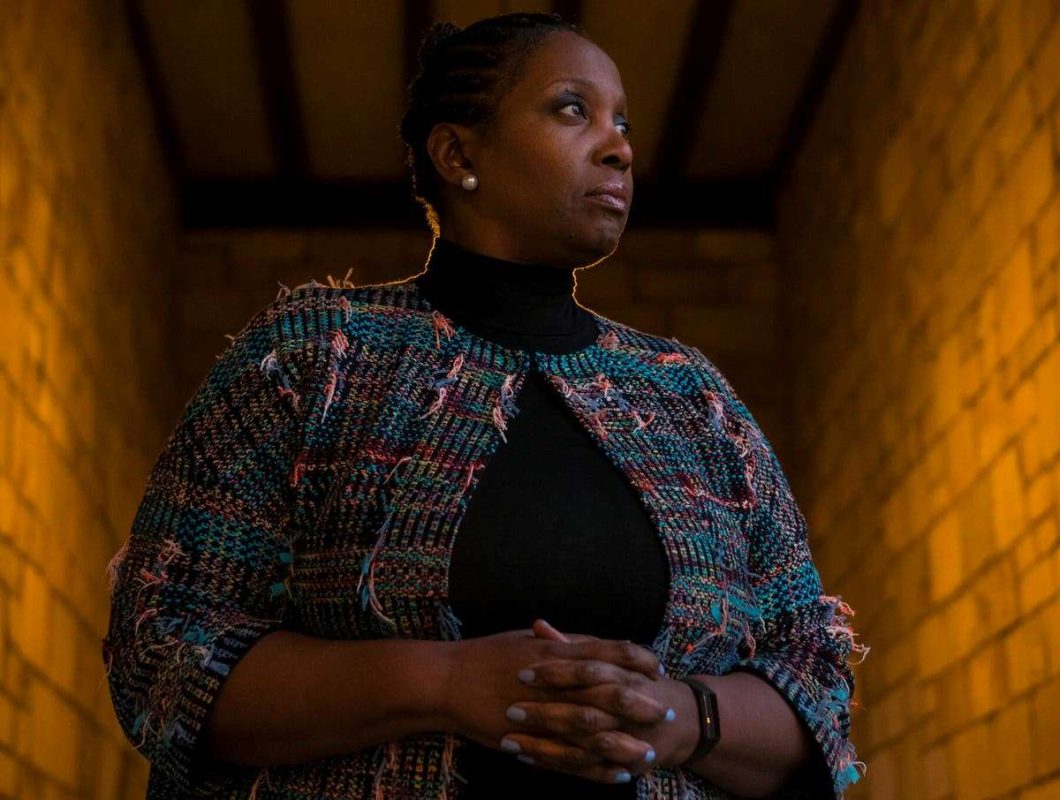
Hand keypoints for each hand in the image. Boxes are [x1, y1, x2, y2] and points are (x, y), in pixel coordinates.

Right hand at [442, 621, 666, 784]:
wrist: (448, 681)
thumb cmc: (486, 655)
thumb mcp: (526, 640)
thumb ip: (561, 643)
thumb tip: (591, 643)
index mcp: (557, 652)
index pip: (610, 652)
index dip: (637, 660)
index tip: (657, 667)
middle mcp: (555, 681)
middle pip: (610, 692)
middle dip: (642, 703)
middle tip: (668, 712)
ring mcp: (544, 712)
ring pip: (595, 731)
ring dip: (625, 742)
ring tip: (649, 751)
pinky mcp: (531, 739)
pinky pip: (571, 759)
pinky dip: (596, 768)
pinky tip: (616, 774)